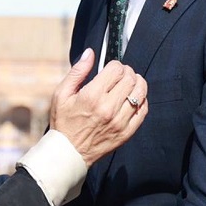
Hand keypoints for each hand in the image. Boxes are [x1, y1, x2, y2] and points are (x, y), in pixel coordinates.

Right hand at [50, 48, 148, 164]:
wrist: (69, 152)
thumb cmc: (63, 122)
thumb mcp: (62, 94)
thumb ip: (78, 71)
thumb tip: (90, 53)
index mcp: (92, 96)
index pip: (116, 70)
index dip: (115, 65)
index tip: (111, 68)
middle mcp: (108, 108)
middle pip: (130, 79)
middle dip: (127, 72)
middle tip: (120, 75)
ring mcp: (120, 122)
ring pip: (140, 93)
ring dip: (138, 83)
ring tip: (130, 83)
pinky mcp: (126, 132)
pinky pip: (143, 111)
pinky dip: (142, 100)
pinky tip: (133, 98)